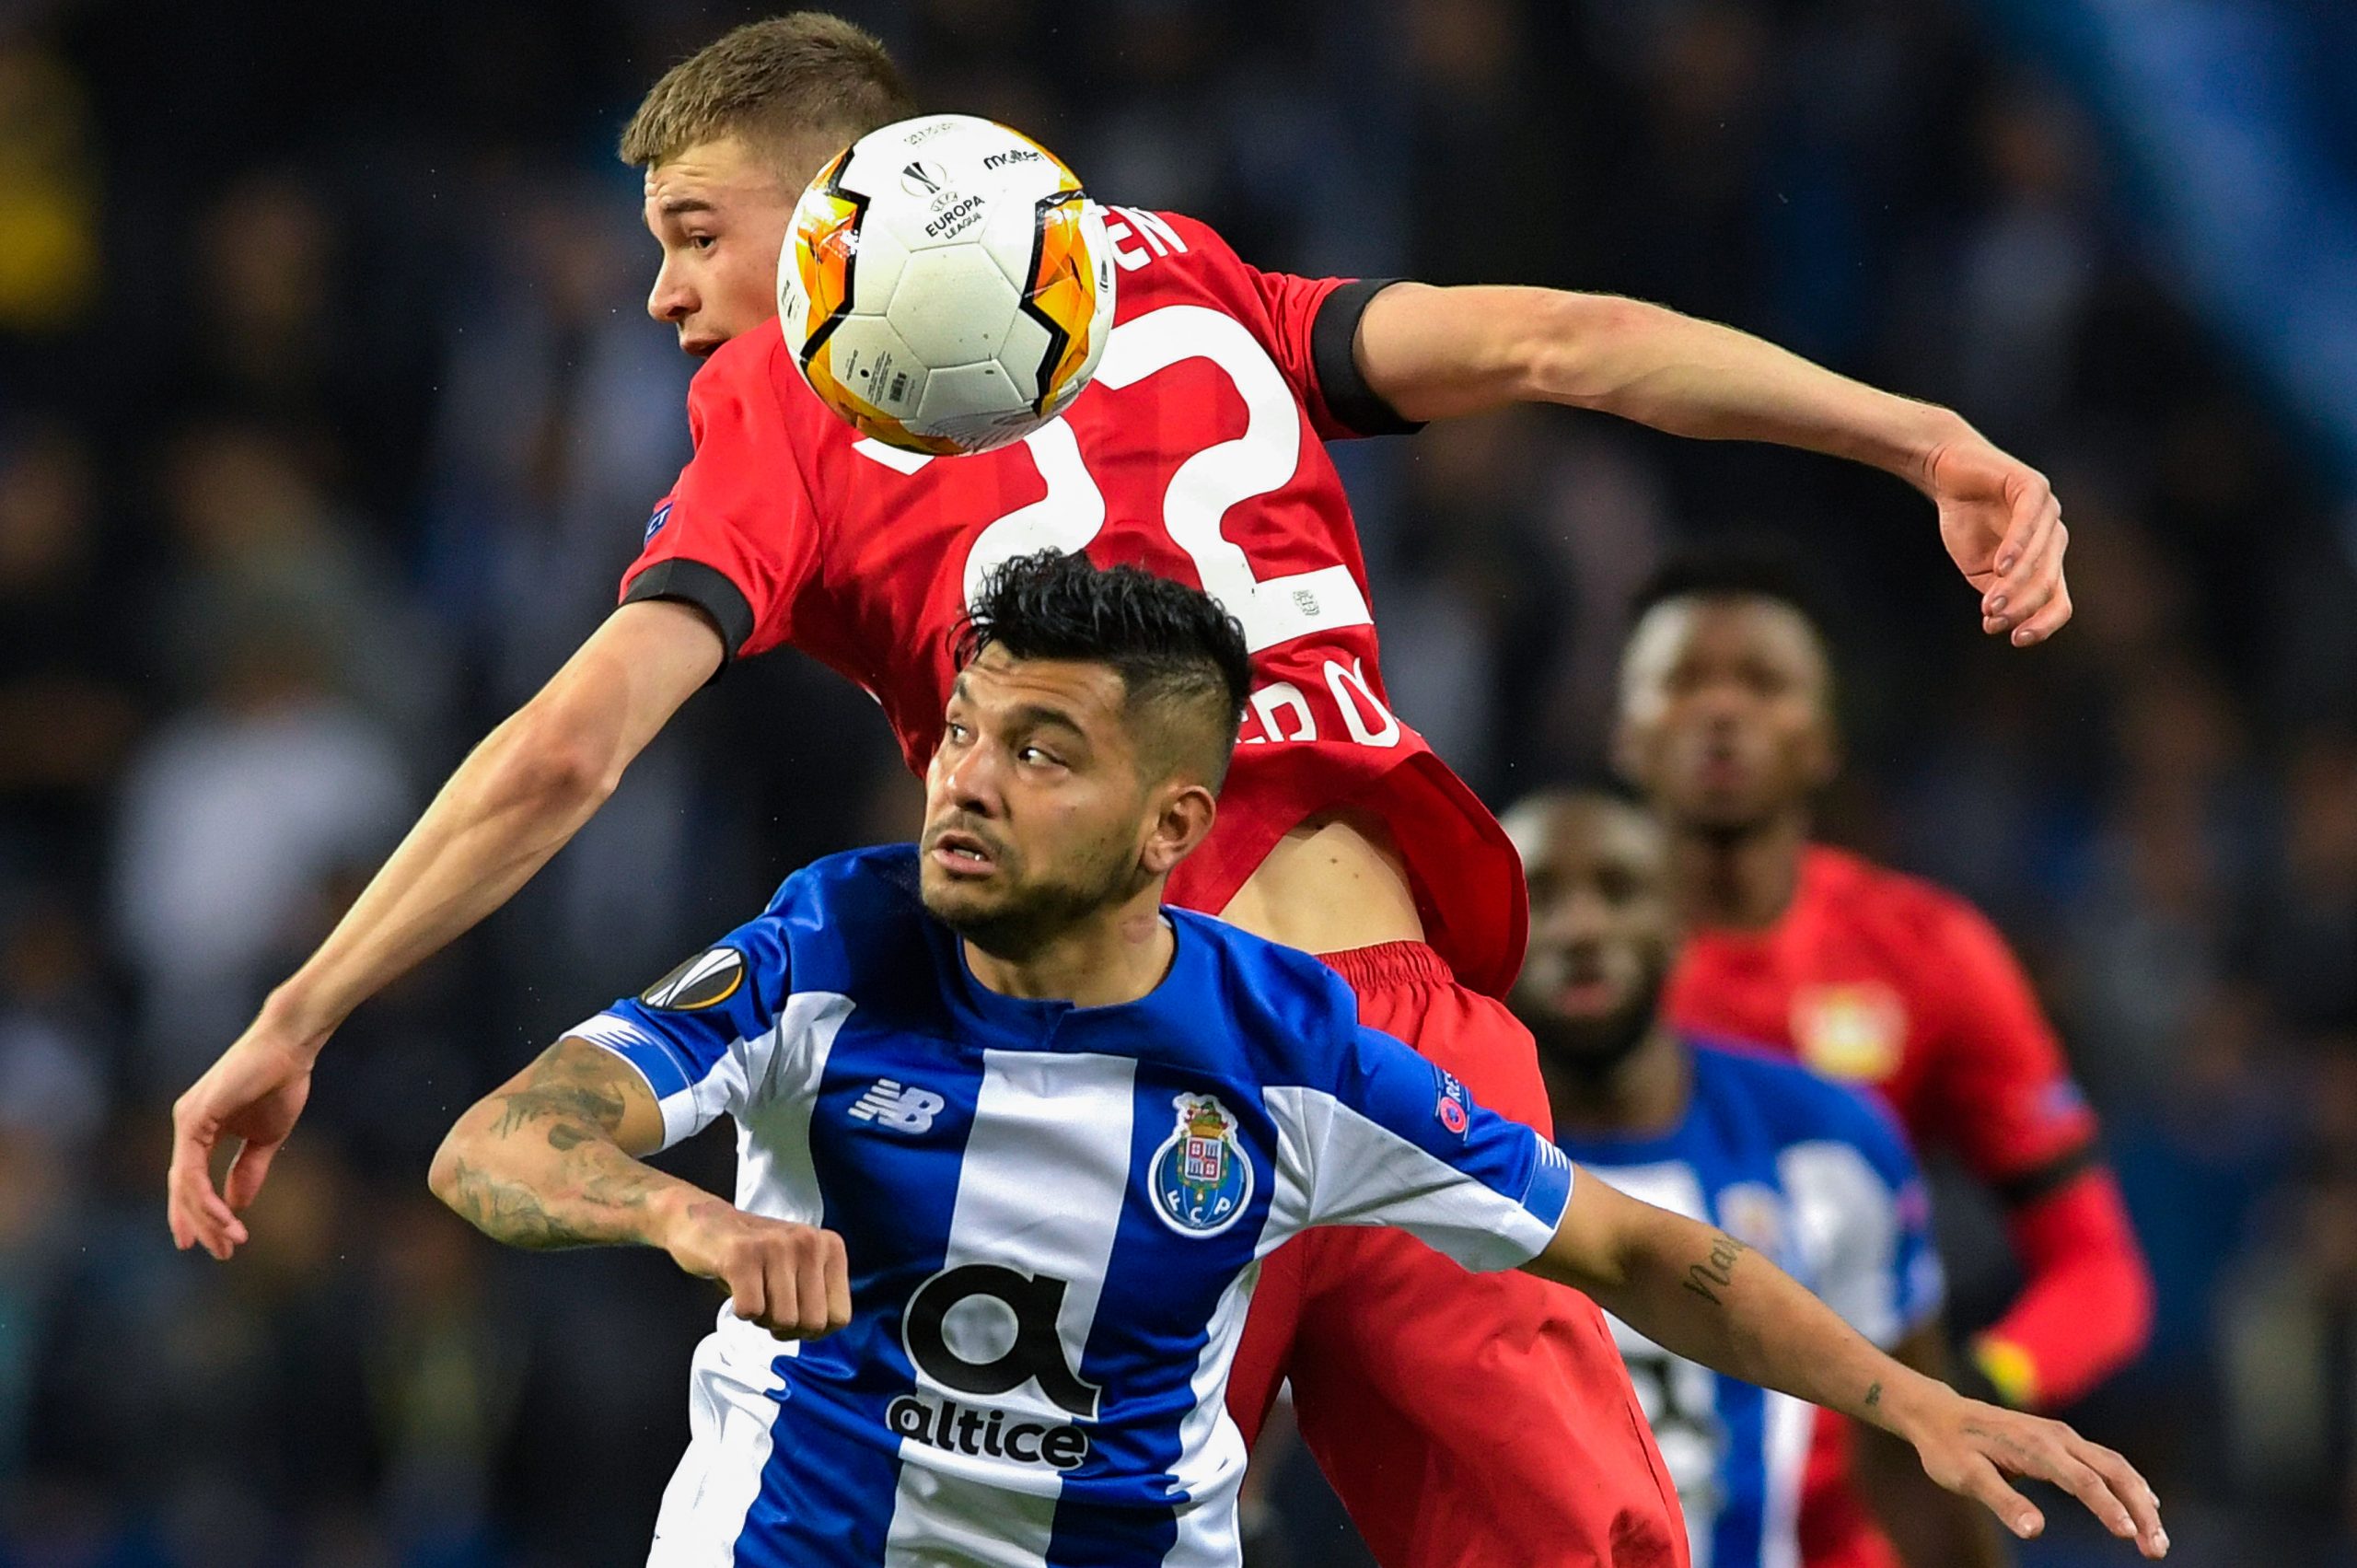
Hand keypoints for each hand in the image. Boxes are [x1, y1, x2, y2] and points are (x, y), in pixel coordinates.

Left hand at [168, 1014, 322, 1260]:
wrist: (290, 1047)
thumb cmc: (281, 1082)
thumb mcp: (266, 1137)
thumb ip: (249, 1169)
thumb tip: (237, 1204)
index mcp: (201, 1129)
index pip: (190, 1180)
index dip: (195, 1213)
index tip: (209, 1243)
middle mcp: (187, 1125)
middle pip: (183, 1188)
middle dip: (200, 1224)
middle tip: (219, 1253)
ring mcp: (187, 1121)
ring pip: (185, 1185)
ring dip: (207, 1218)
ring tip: (231, 1241)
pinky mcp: (194, 1119)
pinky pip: (192, 1171)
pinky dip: (206, 1198)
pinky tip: (226, 1216)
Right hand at [662, 1197, 851, 1338]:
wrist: (706, 1224)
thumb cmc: (757, 1256)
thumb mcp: (801, 1267)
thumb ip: (819, 1295)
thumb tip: (822, 1332)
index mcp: (830, 1246)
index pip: (839, 1317)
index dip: (813, 1330)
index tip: (794, 1314)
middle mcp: (809, 1241)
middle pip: (812, 1324)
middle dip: (787, 1329)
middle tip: (768, 1305)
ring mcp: (776, 1246)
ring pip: (782, 1320)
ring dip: (762, 1318)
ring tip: (752, 1291)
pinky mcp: (741, 1255)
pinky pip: (750, 1311)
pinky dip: (740, 1311)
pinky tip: (736, 1287)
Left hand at [1899, 1385, 2165, 1557]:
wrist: (1940, 1413)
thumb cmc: (1949, 1448)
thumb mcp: (1965, 1477)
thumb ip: (2001, 1501)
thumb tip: (2034, 1531)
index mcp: (2034, 1446)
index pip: (2082, 1480)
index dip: (2109, 1508)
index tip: (2131, 1536)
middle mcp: (2056, 1436)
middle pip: (2113, 1471)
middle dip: (2140, 1510)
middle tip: (2157, 1549)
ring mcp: (2062, 1435)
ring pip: (2115, 1466)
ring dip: (2140, 1500)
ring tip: (2155, 1539)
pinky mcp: (2062, 1440)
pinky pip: (2106, 1461)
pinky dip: (2130, 1484)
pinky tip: (2145, 1504)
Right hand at [1921, 432, 2071, 645]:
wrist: (1946, 472)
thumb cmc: (1965, 520)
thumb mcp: (1978, 569)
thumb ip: (1996, 592)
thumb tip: (2002, 623)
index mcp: (2045, 561)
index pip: (2058, 600)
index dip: (2043, 623)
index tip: (2016, 640)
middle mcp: (2054, 537)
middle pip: (2049, 583)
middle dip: (2023, 607)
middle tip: (1992, 621)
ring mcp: (2048, 511)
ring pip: (2040, 558)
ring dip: (2015, 585)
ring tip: (1990, 604)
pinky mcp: (2032, 487)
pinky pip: (2029, 522)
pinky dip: (2016, 547)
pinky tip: (2000, 566)